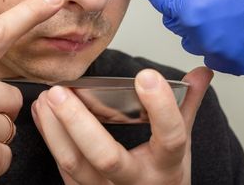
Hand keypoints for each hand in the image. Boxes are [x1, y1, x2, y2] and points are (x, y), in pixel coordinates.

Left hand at [31, 67, 212, 184]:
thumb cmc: (163, 174)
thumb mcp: (181, 144)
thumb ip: (187, 104)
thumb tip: (202, 71)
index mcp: (167, 166)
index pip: (171, 138)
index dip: (161, 108)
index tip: (147, 75)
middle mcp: (136, 182)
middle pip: (106, 157)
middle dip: (79, 123)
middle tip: (61, 91)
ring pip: (74, 164)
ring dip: (55, 129)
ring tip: (46, 97)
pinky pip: (62, 167)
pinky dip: (49, 137)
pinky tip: (42, 112)